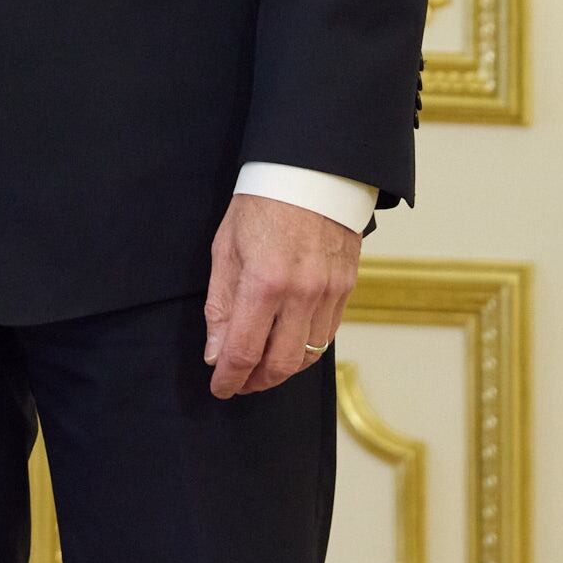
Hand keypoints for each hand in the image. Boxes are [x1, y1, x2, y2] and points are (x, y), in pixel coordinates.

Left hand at [202, 192, 360, 398]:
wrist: (309, 173)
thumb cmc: (260, 205)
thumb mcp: (225, 249)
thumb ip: (220, 305)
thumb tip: (216, 353)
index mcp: (264, 282)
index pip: (244, 350)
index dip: (229, 378)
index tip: (219, 389)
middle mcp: (302, 293)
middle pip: (281, 363)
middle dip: (257, 382)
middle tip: (239, 383)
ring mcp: (329, 293)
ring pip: (309, 355)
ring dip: (282, 370)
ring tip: (261, 368)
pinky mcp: (347, 288)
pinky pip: (327, 335)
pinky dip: (307, 349)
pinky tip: (289, 346)